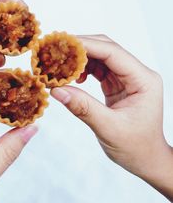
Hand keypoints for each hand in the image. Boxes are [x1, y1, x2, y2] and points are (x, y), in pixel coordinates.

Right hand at [51, 35, 172, 201]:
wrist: (145, 158)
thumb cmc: (136, 146)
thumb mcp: (108, 128)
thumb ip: (82, 107)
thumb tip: (57, 90)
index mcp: (143, 80)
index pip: (113, 53)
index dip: (87, 46)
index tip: (63, 44)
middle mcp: (137, 74)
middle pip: (107, 49)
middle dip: (81, 48)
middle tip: (57, 51)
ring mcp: (127, 78)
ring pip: (101, 57)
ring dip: (81, 59)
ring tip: (62, 66)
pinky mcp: (117, 84)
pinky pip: (98, 70)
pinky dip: (83, 70)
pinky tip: (74, 78)